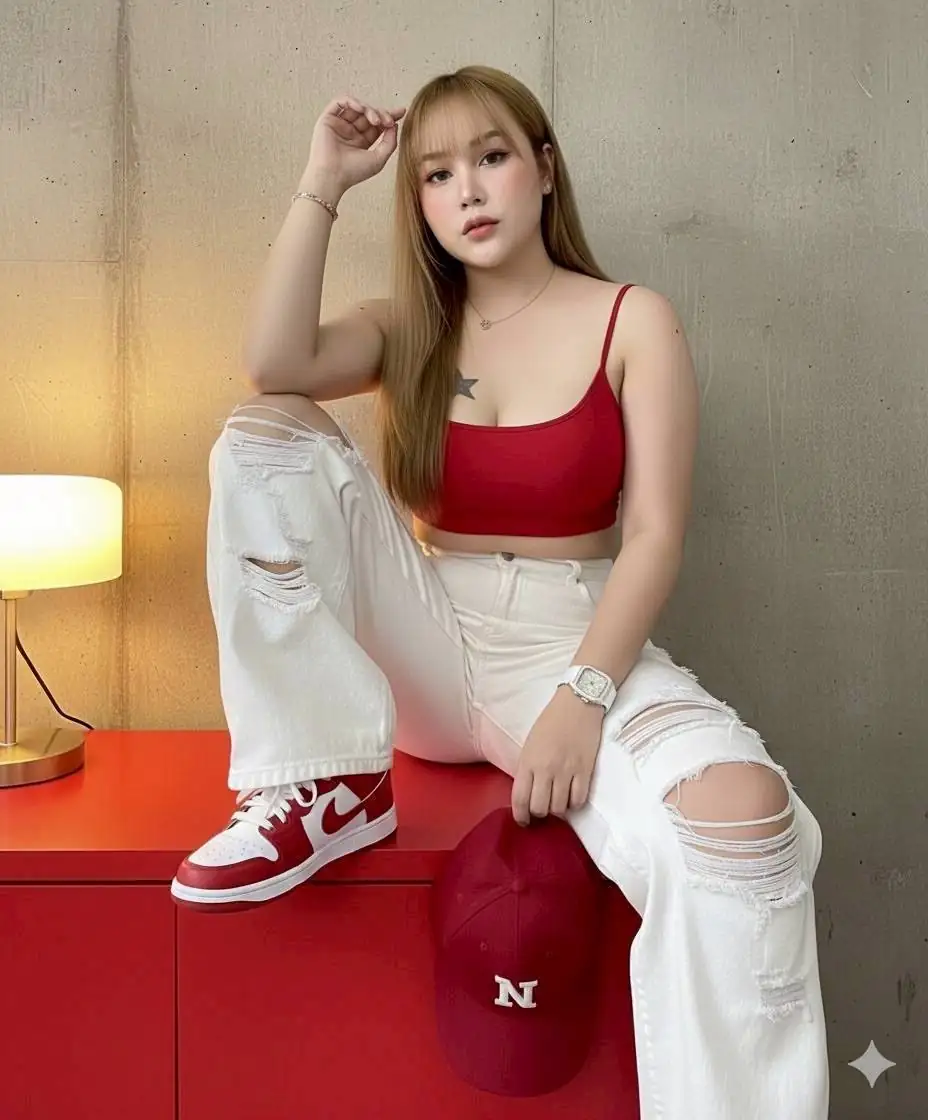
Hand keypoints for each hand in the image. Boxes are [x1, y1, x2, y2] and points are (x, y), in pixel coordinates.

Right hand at [304, 96, 406, 193]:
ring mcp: (339, 125)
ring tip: (376, 120)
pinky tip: (361, 108)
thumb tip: (394, 125)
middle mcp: (350, 132)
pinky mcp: (328, 119)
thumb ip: (390, 142)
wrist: (332, 176)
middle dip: (381, 114)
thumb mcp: (379, 158)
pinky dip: (352, 101)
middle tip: (389, 121)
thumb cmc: (353, 172)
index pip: (377, 125)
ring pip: (357, 107)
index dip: (389, 116)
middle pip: (369, 114)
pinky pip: (340, 102)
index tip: (401, 111)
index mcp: (362, 142)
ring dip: (369, 109)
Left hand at [510, 686, 604, 826]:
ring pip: (560, 808)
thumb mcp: (530, 744)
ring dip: (558, 809)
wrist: (578, 704)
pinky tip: (572, 795)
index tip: (523, 820)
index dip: (520, 816)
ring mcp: (567, 771)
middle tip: (542, 809)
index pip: (520, 799)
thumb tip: (528, 793)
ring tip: (558, 800)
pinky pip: (579, 799)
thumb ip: (528, 768)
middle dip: (539, 813)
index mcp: (528, 761)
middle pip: (540, 808)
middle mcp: (546, 769)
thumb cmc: (550, 721)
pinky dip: (575, 802)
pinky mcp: (586, 770)